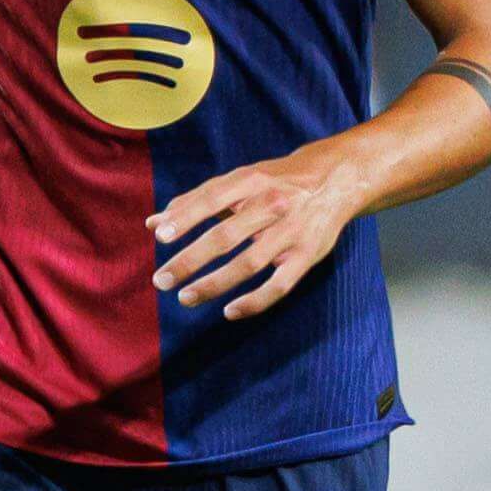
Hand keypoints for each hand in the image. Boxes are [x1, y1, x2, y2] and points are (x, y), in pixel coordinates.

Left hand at [150, 153, 356, 319]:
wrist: (337, 179)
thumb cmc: (276, 182)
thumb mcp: (241, 180)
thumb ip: (197, 200)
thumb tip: (153, 224)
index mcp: (252, 181)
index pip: (212, 200)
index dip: (186, 218)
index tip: (161, 238)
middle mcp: (272, 205)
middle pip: (226, 237)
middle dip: (190, 260)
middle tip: (161, 279)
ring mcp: (291, 232)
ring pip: (248, 264)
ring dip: (214, 284)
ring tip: (185, 297)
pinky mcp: (306, 256)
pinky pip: (279, 285)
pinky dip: (254, 301)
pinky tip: (229, 311)